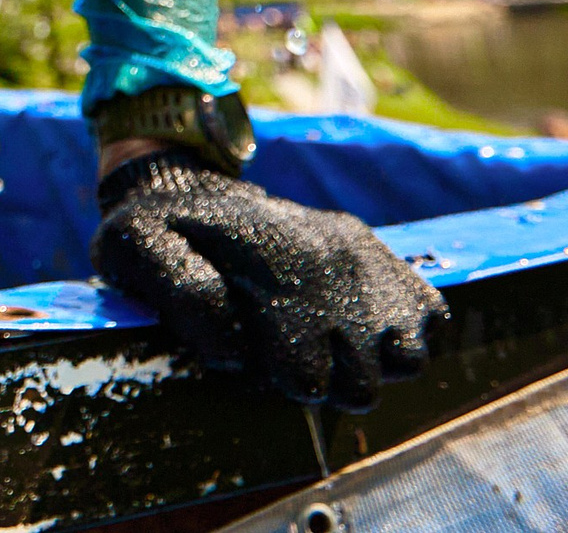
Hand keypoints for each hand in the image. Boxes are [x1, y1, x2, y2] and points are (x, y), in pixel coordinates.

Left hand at [91, 149, 448, 409]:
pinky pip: (432, 321)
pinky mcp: (389, 256)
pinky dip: (403, 330)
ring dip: (372, 361)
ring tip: (327, 336)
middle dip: (328, 381)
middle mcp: (333, 264)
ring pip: (409, 360)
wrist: (191, 182)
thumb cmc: (160, 227)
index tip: (260, 357)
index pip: (309, 381)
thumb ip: (181, 295)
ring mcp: (368, 259)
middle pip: (364, 385)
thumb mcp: (136, 248)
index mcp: (276, 272)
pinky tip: (355, 318)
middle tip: (292, 349)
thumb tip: (237, 353)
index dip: (281, 381)